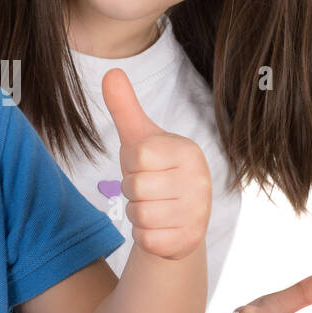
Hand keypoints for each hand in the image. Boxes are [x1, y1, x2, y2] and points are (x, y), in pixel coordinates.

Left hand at [103, 68, 210, 259]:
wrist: (176, 219)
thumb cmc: (154, 172)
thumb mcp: (139, 139)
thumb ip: (124, 107)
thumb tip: (110, 71)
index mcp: (189, 151)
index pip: (137, 156)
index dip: (131, 164)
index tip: (145, 167)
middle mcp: (200, 181)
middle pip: (136, 187)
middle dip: (132, 191)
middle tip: (149, 189)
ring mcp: (198, 213)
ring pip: (139, 214)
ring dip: (137, 213)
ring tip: (154, 207)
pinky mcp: (189, 241)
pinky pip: (146, 238)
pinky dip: (145, 235)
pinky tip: (159, 227)